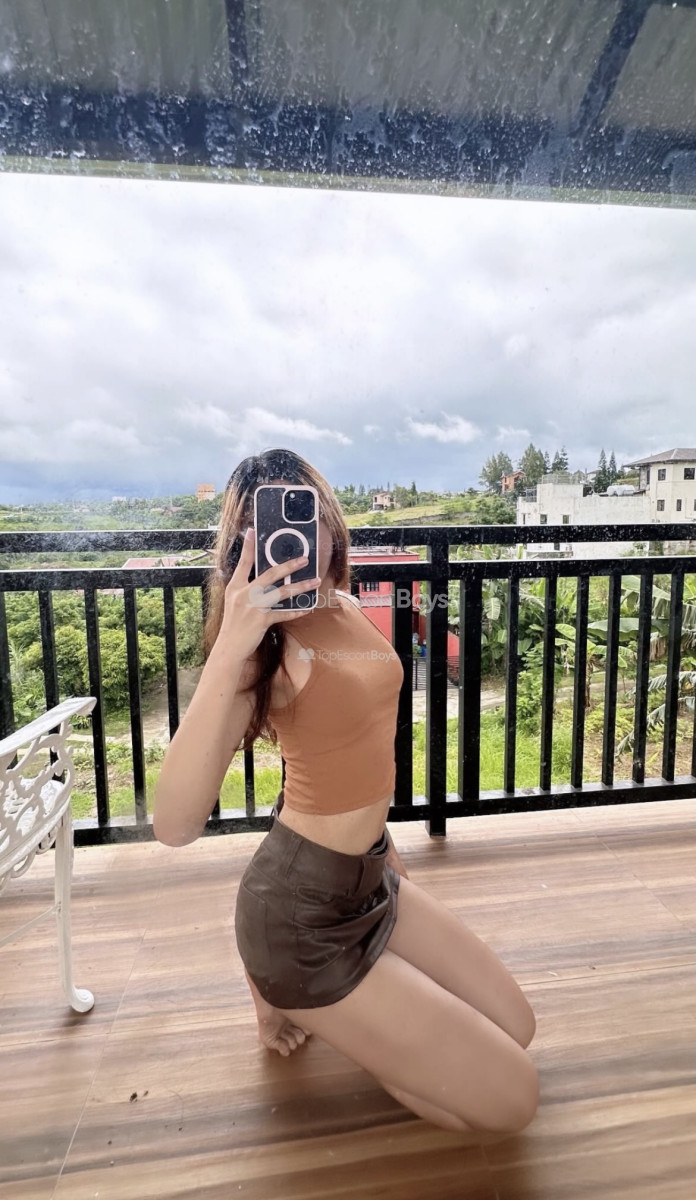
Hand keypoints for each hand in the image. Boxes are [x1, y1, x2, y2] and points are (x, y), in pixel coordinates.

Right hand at [220, 526, 320, 659]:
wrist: (229, 646)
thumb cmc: (234, 624)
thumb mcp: (234, 601)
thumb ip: (246, 588)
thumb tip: (264, 579)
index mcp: (235, 587)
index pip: (243, 563)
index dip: (248, 547)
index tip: (251, 532)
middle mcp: (244, 594)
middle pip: (270, 574)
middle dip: (288, 565)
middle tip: (303, 559)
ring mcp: (253, 607)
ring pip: (282, 592)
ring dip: (301, 586)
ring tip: (314, 581)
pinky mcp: (261, 621)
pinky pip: (284, 614)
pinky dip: (297, 611)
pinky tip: (307, 608)